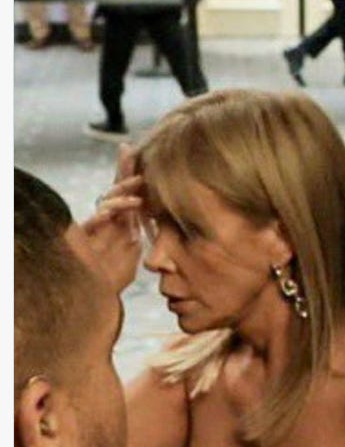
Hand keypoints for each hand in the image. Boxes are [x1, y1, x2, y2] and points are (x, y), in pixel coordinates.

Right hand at [83, 144, 143, 292]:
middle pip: (115, 188)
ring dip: (121, 196)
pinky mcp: (83, 238)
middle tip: (130, 151)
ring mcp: (96, 227)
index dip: (131, 171)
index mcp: (122, 219)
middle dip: (123, 169)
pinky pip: (92, 221)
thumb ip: (145, 237)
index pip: (129, 191)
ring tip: (137, 197)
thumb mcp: (135, 253)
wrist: (93, 296)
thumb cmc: (112, 276)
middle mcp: (108, 219)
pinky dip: (103, 215)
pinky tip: (112, 213)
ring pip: (106, 201)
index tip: (135, 150)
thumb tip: (159, 225)